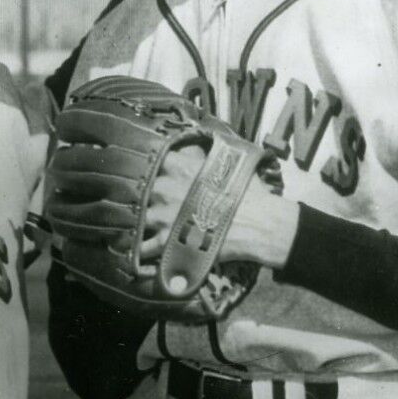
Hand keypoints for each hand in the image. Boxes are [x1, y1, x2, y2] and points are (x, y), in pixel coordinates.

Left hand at [141, 146, 298, 270]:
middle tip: (157, 205)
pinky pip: (144, 248)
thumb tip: (202, 147)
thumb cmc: (247, 194)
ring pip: (138, 219)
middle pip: (142, 191)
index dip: (154, 170)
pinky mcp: (166, 241)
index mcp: (177, 166)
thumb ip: (206, 156)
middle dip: (148, 198)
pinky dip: (143, 251)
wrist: (259, 224)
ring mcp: (161, 216)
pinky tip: (145, 251)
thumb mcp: (228, 164)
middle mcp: (164, 188)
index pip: (152, 162)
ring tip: (146, 228)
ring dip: (142, 224)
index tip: (157, 176)